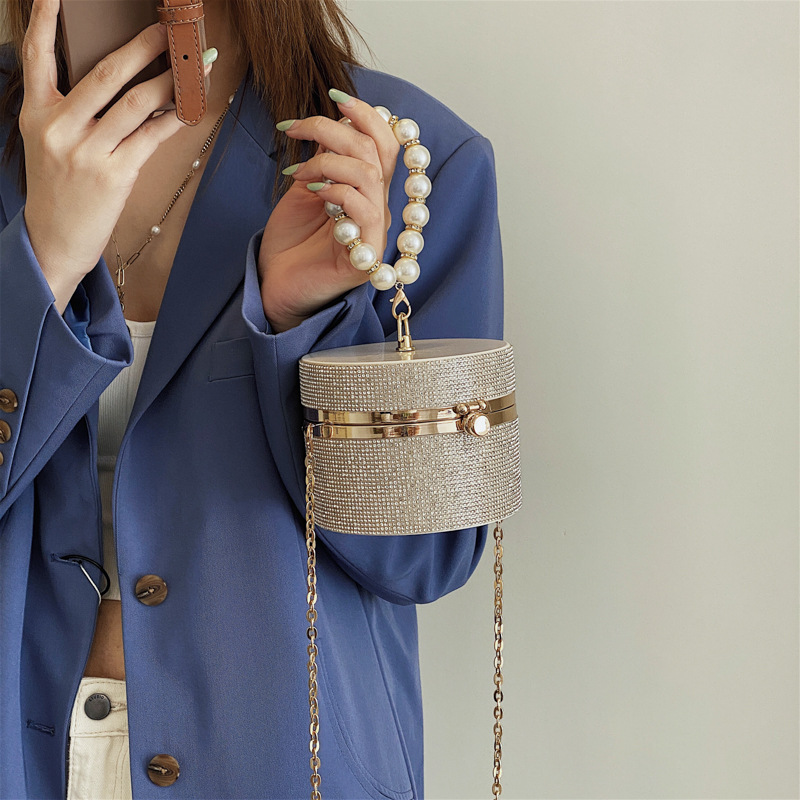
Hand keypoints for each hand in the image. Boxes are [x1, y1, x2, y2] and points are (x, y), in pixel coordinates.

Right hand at [18, 0, 211, 312]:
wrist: (55, 238)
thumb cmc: (59, 189)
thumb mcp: (47, 143)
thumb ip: (69, 112)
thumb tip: (123, 83)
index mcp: (36, 114)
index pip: (36, 57)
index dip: (42, 21)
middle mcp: (59, 127)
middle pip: (106, 74)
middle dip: (142, 47)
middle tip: (167, 30)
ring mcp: (87, 152)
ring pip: (136, 104)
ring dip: (170, 81)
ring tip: (193, 66)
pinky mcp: (114, 175)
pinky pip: (151, 138)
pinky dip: (173, 119)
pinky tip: (190, 106)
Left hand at [257, 90, 400, 331]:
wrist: (274, 285)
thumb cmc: (290, 242)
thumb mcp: (304, 188)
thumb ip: (323, 160)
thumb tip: (333, 120)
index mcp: (367, 192)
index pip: (386, 144)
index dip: (367, 114)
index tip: (334, 97)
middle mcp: (377, 210)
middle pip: (377, 152)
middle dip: (334, 129)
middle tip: (297, 129)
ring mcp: (373, 234)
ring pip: (370, 176)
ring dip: (328, 162)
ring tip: (298, 173)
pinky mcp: (364, 258)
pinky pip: (363, 211)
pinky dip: (335, 190)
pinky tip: (312, 194)